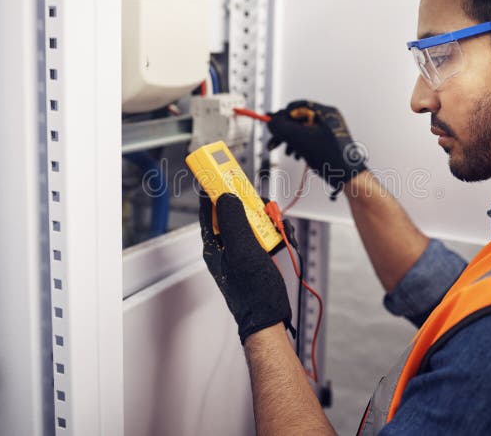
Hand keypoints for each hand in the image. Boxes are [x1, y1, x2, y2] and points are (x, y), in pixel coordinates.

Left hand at [199, 193, 293, 343]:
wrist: (269, 318)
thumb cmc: (252, 293)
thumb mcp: (242, 252)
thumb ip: (233, 222)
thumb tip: (224, 197)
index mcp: (214, 244)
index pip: (207, 208)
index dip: (213, 188)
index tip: (220, 172)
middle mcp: (226, 244)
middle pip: (234, 210)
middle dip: (251, 205)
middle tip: (263, 206)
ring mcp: (242, 249)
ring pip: (251, 219)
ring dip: (267, 218)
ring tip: (278, 227)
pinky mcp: (256, 254)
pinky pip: (264, 233)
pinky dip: (274, 231)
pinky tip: (283, 237)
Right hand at [267, 100, 367, 192]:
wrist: (349, 177)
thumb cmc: (332, 159)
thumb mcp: (301, 140)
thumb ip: (283, 127)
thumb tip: (271, 120)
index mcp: (325, 112)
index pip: (297, 106)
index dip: (282, 115)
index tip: (271, 124)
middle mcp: (328, 119)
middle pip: (298, 119)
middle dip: (284, 132)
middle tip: (273, 143)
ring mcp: (329, 130)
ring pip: (302, 130)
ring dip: (290, 141)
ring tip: (287, 153)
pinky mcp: (328, 142)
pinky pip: (309, 139)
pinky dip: (300, 146)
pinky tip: (297, 155)